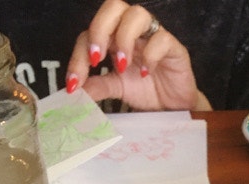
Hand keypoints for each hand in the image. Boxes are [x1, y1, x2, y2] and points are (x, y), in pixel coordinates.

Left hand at [65, 0, 211, 110]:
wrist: (173, 107)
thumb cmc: (146, 90)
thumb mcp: (115, 88)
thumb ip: (96, 86)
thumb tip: (73, 90)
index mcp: (114, 37)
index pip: (89, 32)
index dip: (78, 54)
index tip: (74, 82)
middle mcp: (133, 31)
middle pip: (113, 6)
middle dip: (99, 29)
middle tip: (96, 58)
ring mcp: (153, 36)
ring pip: (137, 14)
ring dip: (124, 37)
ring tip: (123, 64)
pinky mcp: (175, 48)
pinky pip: (162, 38)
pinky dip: (150, 55)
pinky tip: (146, 73)